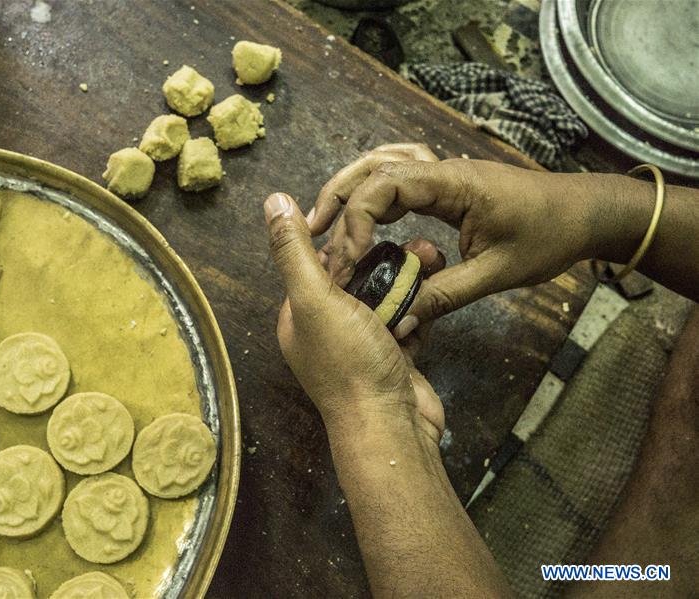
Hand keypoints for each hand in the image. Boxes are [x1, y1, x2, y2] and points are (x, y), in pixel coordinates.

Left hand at [264, 192, 442, 441]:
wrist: (391, 426)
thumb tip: (273, 200)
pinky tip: (435, 292)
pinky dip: (420, 309)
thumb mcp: (315, 298)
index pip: (318, 263)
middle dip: (387, 260)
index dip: (347, 241)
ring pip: (386, 299)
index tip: (376, 221)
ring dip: (409, 281)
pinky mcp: (393, 358)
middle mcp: (327, 331)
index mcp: (300, 317)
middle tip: (420, 246)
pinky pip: (407, 322)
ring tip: (434, 262)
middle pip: (357, 279)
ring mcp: (361, 346)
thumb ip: (293, 250)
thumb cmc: (350, 364)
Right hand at [309, 156, 608, 333]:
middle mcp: (441, 170)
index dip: (356, 219)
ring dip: (351, 190)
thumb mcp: (496, 273)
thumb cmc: (549, 236)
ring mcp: (444, 174)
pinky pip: (400, 176)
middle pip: (372, 167)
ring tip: (326, 222)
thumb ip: (443, 296)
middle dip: (337, 197)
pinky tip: (365, 216)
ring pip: (382, 165)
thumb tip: (397, 322)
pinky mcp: (448, 185)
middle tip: (313, 231)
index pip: (384, 185)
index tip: (348, 258)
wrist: (587, 213)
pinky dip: (374, 192)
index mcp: (452, 183)